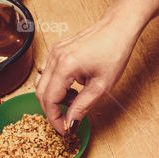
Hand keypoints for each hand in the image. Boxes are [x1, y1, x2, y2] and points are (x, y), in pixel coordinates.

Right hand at [35, 0, 158, 134]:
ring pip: (41, 83)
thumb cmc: (114, 52)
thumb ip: (82, 106)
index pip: (50, 100)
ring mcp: (54, 52)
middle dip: (52, 111)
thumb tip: (71, 122)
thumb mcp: (102, 86)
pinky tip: (72, 88)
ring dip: (53, 98)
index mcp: (65, 66)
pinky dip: (55, 86)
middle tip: (67, 120)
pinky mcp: (57, 50)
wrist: (118, 27)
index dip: (55, 119)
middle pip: (41, 93)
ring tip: (74, 100)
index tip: (64, 130)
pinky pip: (47, 73)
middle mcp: (55, 57)